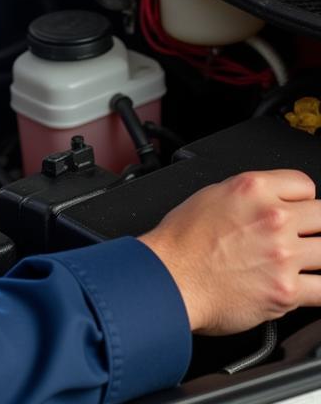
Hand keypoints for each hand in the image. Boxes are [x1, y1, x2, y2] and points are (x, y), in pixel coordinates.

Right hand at [139, 169, 320, 334]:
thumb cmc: (181, 241)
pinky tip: (308, 286)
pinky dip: (318, 288)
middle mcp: (272, 218)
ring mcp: (283, 255)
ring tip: (302, 262)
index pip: (305, 184)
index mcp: (253, 189)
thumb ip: (249, 195)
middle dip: (313, 227)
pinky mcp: (287, 291)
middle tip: (301, 237)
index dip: (299, 199)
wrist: (169, 278)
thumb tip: (271, 200)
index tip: (296, 210)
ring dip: (316, 256)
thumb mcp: (210, 195)